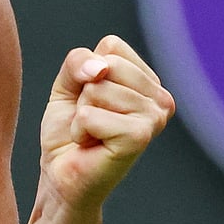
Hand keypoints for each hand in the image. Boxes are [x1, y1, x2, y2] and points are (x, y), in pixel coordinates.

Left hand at [38, 35, 175, 213]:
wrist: (63, 177)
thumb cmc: (69, 133)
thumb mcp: (68, 85)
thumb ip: (78, 61)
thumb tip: (100, 69)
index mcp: (148, 81)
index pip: (112, 46)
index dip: (87, 71)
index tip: (91, 101)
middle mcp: (160, 98)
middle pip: (107, 63)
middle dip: (84, 92)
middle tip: (90, 121)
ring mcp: (154, 117)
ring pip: (97, 88)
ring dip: (81, 114)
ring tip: (92, 135)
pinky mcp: (140, 137)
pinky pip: (89, 114)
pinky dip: (79, 130)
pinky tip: (91, 146)